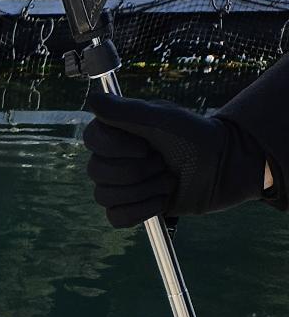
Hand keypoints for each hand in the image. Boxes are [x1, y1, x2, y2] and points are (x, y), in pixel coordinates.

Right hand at [81, 90, 266, 226]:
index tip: (146, 145)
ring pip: (106, 196)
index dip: (115, 148)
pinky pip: (117, 217)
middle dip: (138, 171)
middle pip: (97, 171)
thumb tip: (93, 99)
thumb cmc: (197, 137)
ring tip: (169, 180)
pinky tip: (162, 200)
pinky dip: (141, 211)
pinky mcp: (130, 208)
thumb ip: (126, 111)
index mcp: (118, 133)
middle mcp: (114, 158)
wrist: (224, 167)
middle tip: (164, 162)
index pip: (92, 140)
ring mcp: (120, 185)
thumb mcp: (163, 119)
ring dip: (145, 189)